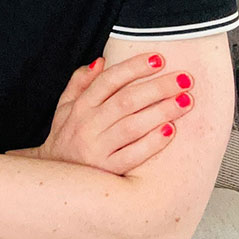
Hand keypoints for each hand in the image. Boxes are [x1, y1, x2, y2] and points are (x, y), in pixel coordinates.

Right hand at [6, 53, 193, 174]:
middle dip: (157, 87)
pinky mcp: (108, 171)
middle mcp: (88, 125)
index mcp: (80, 106)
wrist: (54, 179)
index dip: (133, 67)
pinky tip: (170, 131)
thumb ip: (80, 82)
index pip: (109, 80)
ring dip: (161, 111)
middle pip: (126, 100)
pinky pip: (133, 155)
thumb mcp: (64, 107)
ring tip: (185, 101)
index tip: (157, 59)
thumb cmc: (65, 139)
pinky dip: (152, 143)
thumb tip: (101, 61)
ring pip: (133, 125)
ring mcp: (98, 148)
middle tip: (183, 79)